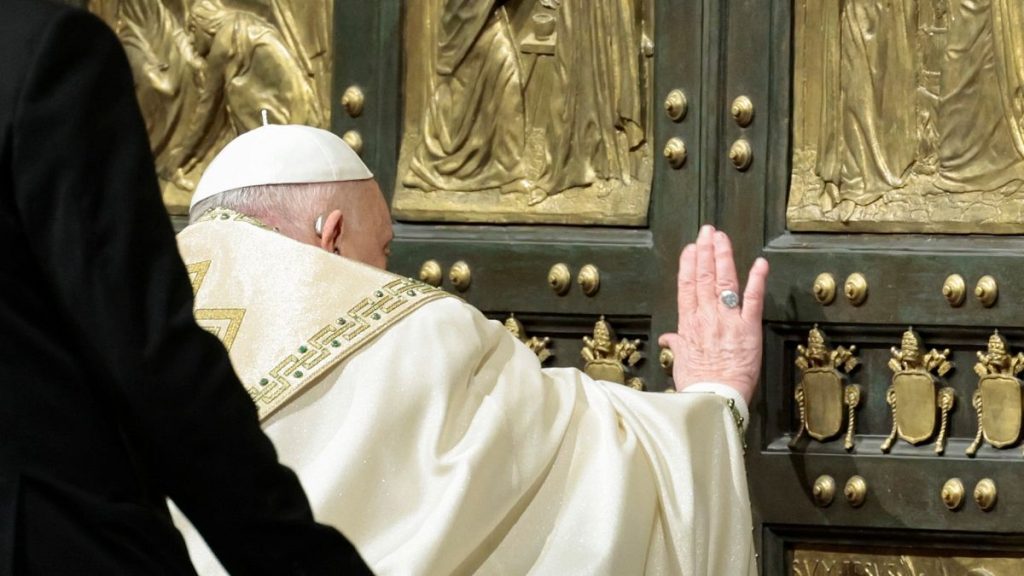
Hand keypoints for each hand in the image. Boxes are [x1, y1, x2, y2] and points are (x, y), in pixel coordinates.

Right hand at [658, 225, 769, 403]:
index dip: (689, 265)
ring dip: (723, 257)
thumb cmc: (696, 385)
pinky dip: (756, 280)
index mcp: (688, 324)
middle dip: (705, 251)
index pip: (687, 287)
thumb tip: (667, 339)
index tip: (691, 249)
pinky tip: (759, 263)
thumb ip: (676, 345)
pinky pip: (753, 300)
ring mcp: (727, 320)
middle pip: (704, 277)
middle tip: (707, 232)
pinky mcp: (748, 329)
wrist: (714, 399)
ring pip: (723, 282)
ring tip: (722, 238)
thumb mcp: (680, 363)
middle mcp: (706, 317)